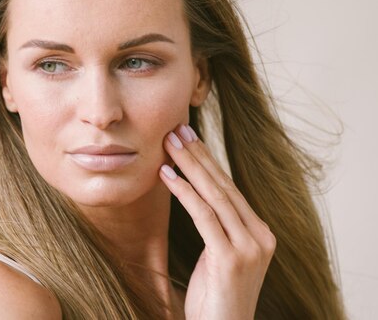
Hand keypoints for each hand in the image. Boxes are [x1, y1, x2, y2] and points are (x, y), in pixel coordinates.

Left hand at [159, 124, 275, 319]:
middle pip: (223, 185)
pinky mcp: (232, 258)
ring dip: (189, 165)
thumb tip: (197, 195)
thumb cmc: (215, 297)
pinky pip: (203, 216)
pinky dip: (184, 192)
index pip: (229, 188)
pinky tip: (167, 175)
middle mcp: (260, 236)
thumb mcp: (219, 256)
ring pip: (214, 195)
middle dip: (198, 155)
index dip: (207, 160)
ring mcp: (250, 247)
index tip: (189, 137)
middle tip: (177, 129)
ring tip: (168, 144)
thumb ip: (217, 228)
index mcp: (259, 232)